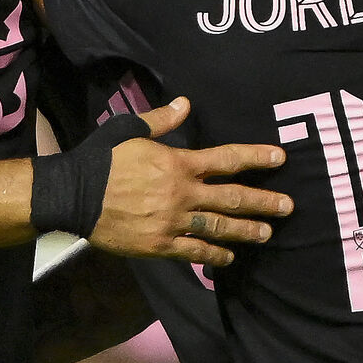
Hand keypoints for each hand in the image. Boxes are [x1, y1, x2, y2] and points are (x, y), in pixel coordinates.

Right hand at [90, 98, 290, 266]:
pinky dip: (213, 256)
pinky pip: (193, 252)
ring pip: (218, 227)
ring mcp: (172, 222)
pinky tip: (228, 258)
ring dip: (246, 231)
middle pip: (231, 198)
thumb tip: (186, 103)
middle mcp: (182, 194)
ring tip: (267, 233)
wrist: (74, 195)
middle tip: (288, 207)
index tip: (280, 158)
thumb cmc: (102, 159)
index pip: (226, 159)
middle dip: (263, 202)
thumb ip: (162, 121)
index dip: (256, 157)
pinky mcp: (159, 245)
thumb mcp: (130, 130)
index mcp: (178, 164)